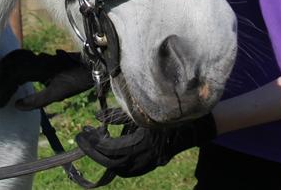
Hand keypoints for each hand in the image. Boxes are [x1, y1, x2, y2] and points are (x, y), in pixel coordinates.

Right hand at [0, 49, 93, 108]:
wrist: (92, 65)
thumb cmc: (77, 80)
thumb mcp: (57, 94)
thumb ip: (36, 100)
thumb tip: (16, 105)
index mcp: (38, 67)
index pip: (13, 76)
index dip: (4, 90)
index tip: (0, 104)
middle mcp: (36, 58)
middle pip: (10, 66)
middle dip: (1, 81)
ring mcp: (38, 56)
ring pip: (14, 59)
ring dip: (4, 72)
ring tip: (1, 87)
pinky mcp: (41, 57)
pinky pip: (20, 58)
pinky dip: (11, 66)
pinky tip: (12, 77)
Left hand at [75, 113, 216, 177]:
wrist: (197, 124)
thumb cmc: (171, 111)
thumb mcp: (145, 110)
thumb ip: (120, 116)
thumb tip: (97, 117)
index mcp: (144, 141)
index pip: (112, 149)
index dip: (94, 143)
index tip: (84, 132)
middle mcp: (147, 156)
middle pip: (113, 162)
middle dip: (94, 152)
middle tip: (82, 139)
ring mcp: (151, 163)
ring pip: (122, 170)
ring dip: (105, 160)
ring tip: (94, 146)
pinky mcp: (154, 164)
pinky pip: (132, 171)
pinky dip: (119, 167)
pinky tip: (112, 157)